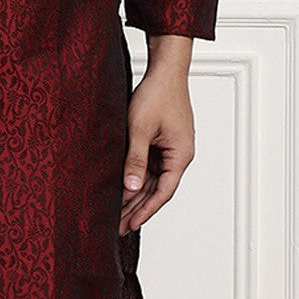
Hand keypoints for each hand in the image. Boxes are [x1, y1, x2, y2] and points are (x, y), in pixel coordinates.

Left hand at [119, 45, 194, 235]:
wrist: (164, 70)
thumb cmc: (157, 94)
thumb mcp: (140, 128)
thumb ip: (135, 159)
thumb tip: (130, 188)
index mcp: (180, 155)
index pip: (164, 191)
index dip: (146, 210)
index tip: (131, 225)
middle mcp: (178, 155)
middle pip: (157, 189)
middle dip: (138, 208)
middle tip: (119, 227)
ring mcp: (170, 149)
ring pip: (152, 179)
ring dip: (136, 195)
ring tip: (118, 214)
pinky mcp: (161, 142)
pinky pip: (149, 166)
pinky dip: (136, 178)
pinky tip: (122, 189)